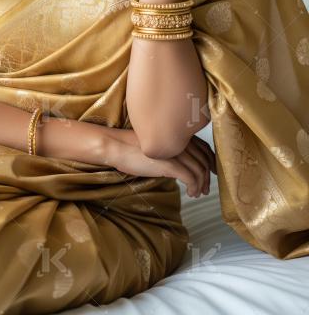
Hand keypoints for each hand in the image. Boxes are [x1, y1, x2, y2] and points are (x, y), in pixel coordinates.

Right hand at [101, 127, 216, 197]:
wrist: (117, 146)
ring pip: (200, 170)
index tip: (211, 174)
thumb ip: (172, 150)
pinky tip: (190, 194)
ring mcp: (176, 151)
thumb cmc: (132, 147)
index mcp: (178, 134)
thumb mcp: (157, 146)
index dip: (211, 162)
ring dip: (201, 184)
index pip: (204, 147)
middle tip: (204, 189)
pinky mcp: (170, 164)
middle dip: (207, 177)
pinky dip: (194, 188)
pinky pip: (191, 178)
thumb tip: (181, 165)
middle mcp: (180, 140)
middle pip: (204, 159)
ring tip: (196, 194)